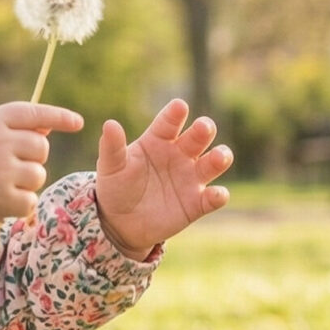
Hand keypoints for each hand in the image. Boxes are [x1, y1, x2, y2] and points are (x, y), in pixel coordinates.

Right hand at [0, 102, 82, 233]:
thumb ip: (8, 125)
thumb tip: (46, 131)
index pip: (35, 114)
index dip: (59, 117)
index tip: (78, 123)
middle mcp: (2, 141)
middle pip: (41, 150)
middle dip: (31, 159)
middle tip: (6, 167)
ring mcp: (3, 170)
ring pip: (38, 176)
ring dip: (25, 183)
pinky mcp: (4, 198)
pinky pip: (30, 201)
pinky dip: (19, 205)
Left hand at [95, 99, 232, 255]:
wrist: (120, 222)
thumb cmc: (116, 186)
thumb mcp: (110, 167)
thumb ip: (112, 146)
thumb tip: (109, 124)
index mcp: (159, 140)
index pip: (169, 122)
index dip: (175, 114)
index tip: (180, 107)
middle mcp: (180, 154)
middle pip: (198, 137)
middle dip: (204, 130)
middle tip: (204, 127)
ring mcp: (190, 178)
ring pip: (212, 163)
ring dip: (220, 157)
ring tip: (219, 157)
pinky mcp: (197, 203)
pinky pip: (212, 198)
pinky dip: (218, 196)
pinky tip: (217, 194)